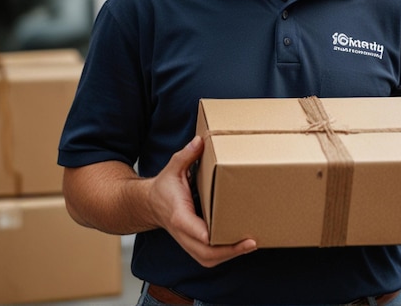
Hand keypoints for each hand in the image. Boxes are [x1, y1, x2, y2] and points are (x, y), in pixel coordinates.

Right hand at [147, 135, 256, 266]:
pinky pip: (209, 257)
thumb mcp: (173, 167)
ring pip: (208, 259)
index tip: (217, 235)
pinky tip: (240, 246)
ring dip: (229, 255)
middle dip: (228, 251)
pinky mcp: (193, 245)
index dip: (204, 233)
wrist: (150, 204)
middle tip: (250, 241)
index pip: (191, 228)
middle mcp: (183, 232)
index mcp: (178, 214)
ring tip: (250, 244)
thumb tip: (199, 141)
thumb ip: (186, 155)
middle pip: (205, 252)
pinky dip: (224, 255)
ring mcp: (187, 242)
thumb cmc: (163, 187)